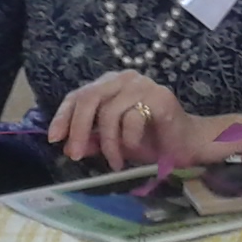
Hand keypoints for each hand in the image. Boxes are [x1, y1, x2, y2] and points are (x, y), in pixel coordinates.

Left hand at [48, 71, 201, 170]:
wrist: (186, 144)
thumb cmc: (149, 140)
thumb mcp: (113, 142)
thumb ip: (91, 139)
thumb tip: (68, 145)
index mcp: (110, 84)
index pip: (78, 95)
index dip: (63, 116)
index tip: (54, 138)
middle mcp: (123, 79)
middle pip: (89, 99)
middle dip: (77, 129)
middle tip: (75, 155)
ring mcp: (142, 85)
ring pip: (109, 112)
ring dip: (108, 143)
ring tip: (114, 162)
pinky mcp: (159, 96)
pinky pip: (131, 119)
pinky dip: (128, 140)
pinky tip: (134, 150)